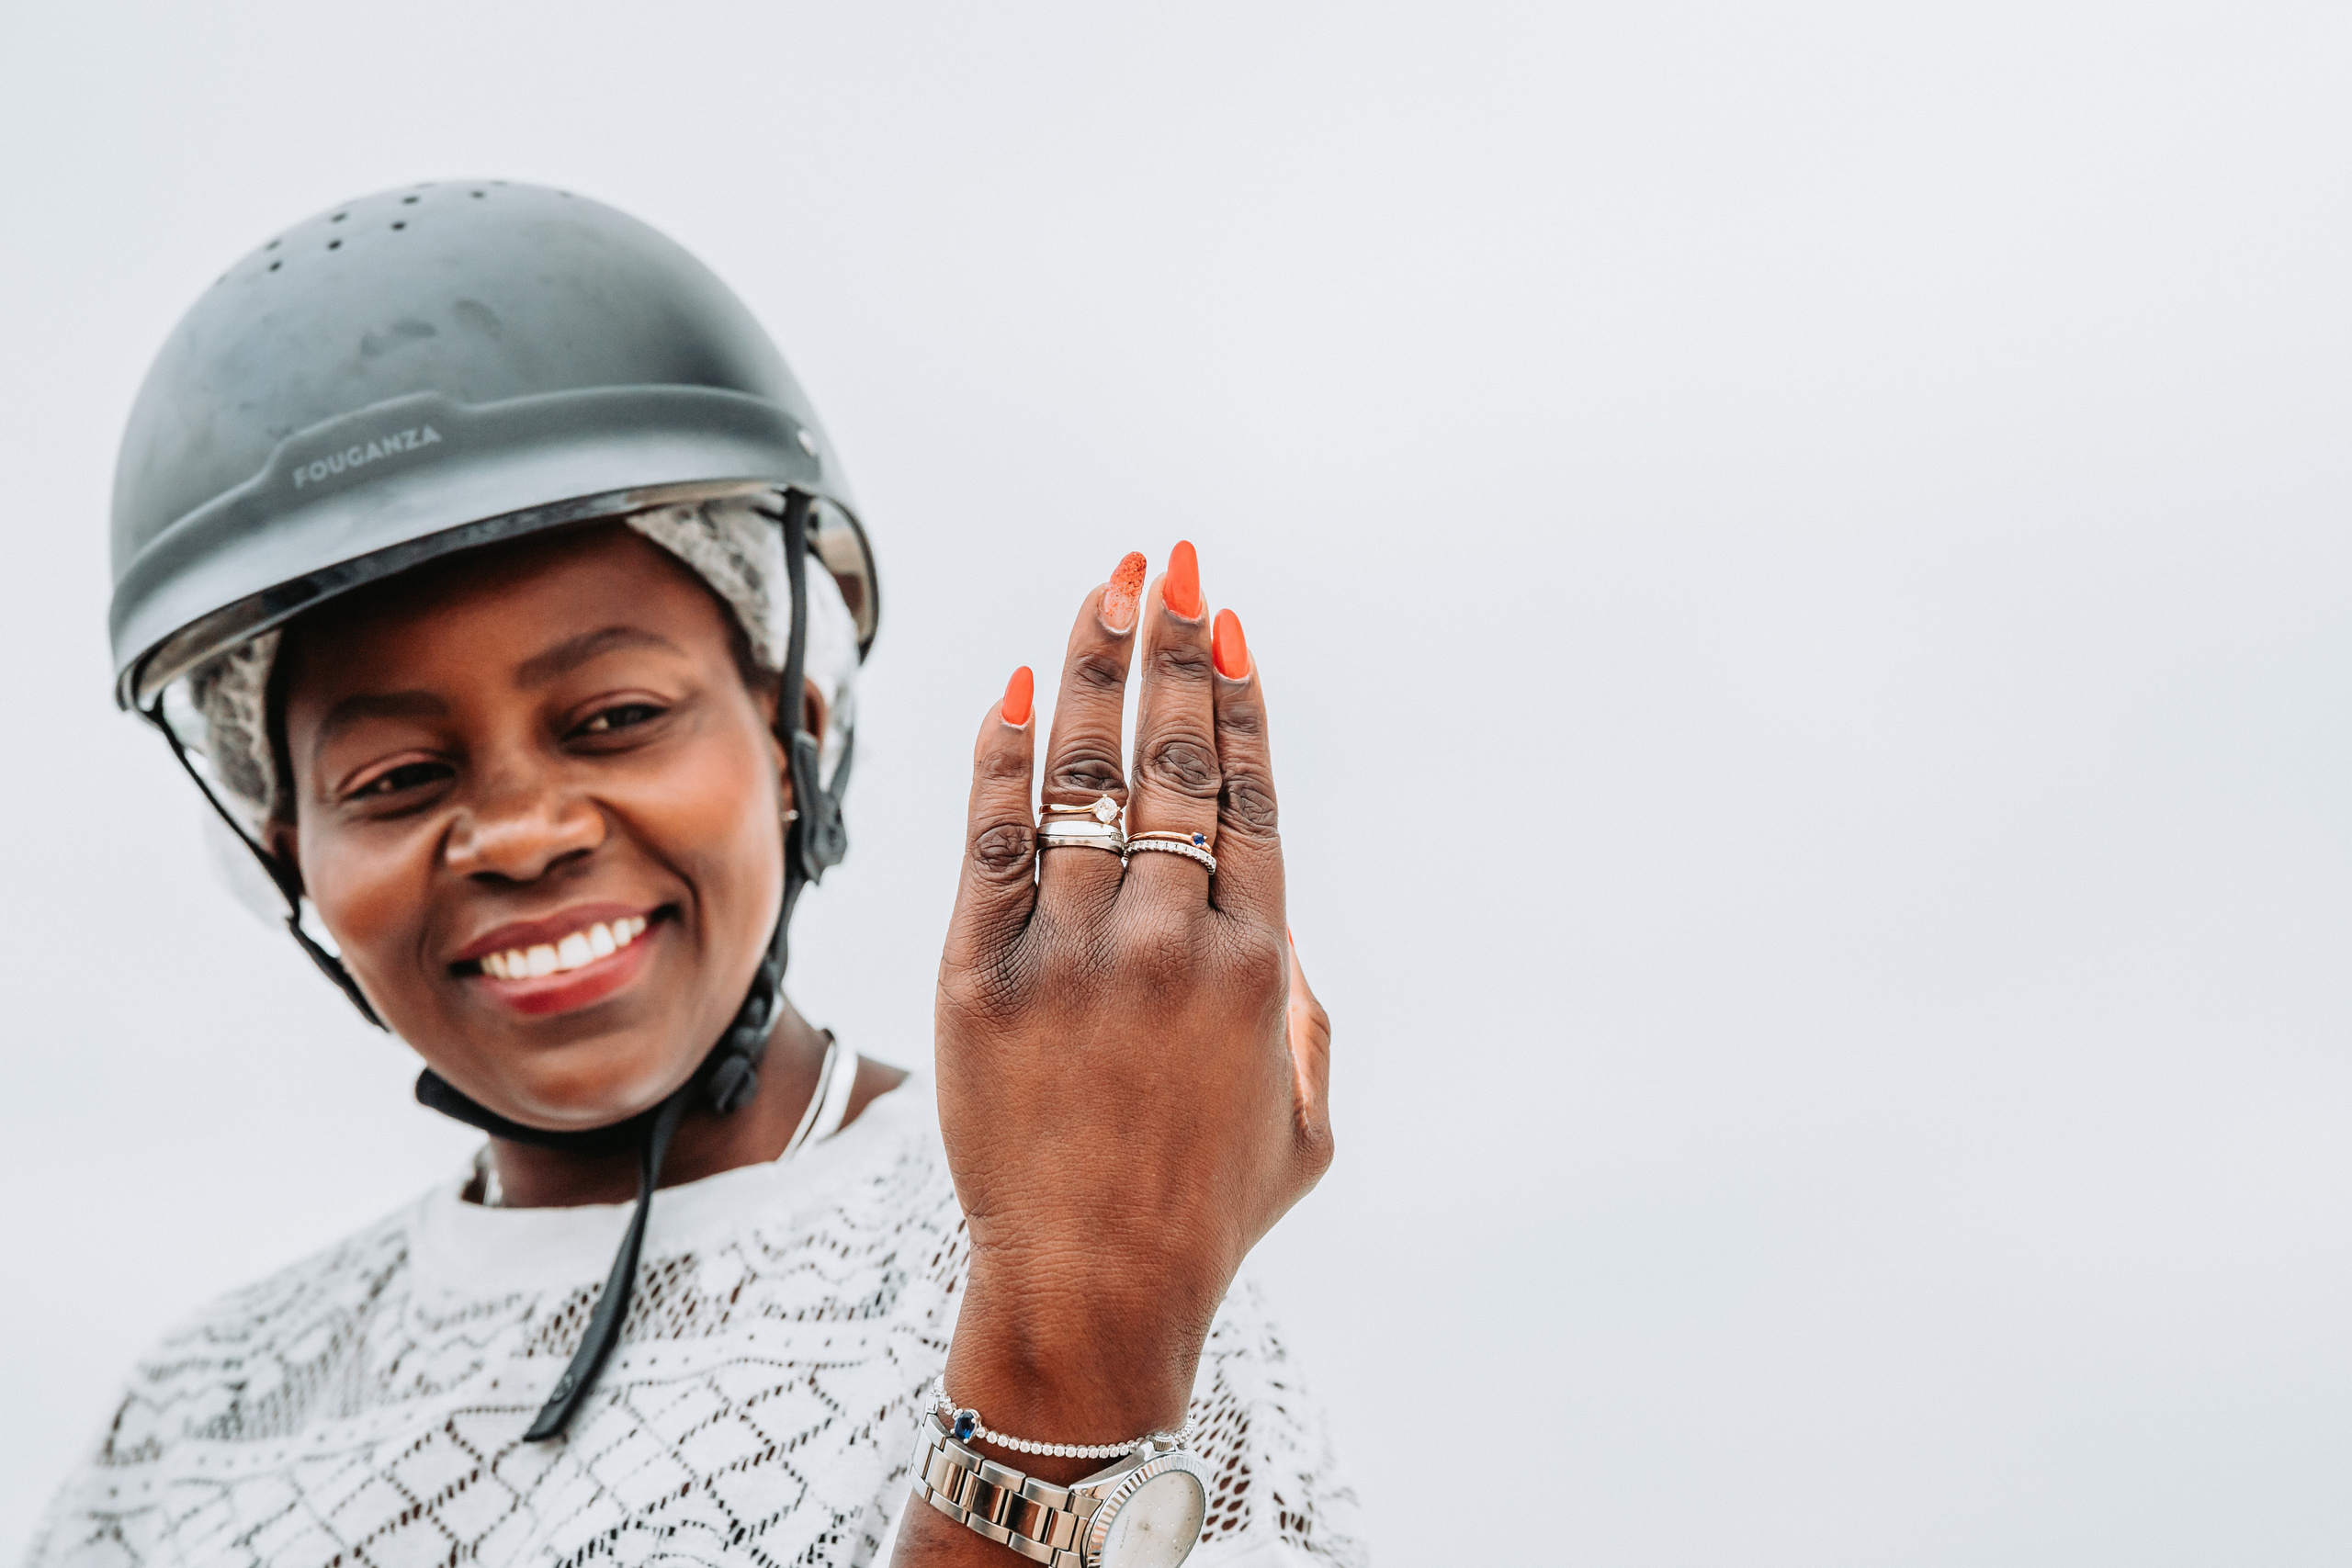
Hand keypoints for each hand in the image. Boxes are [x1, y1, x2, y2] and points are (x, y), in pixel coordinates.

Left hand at [931, 543, 1332, 1467]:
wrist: (1091, 1289)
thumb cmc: (1208, 1213)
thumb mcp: (1309, 1119)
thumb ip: (1305, 1009)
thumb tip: (1275, 926)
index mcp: (1259, 964)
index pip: (1249, 791)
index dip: (1239, 694)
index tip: (1225, 619)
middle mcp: (1171, 938)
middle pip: (1175, 756)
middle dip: (1173, 641)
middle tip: (1168, 557)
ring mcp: (1073, 951)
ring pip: (1088, 775)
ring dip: (1099, 665)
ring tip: (1107, 585)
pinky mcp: (982, 975)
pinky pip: (992, 836)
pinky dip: (1004, 753)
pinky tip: (1020, 685)